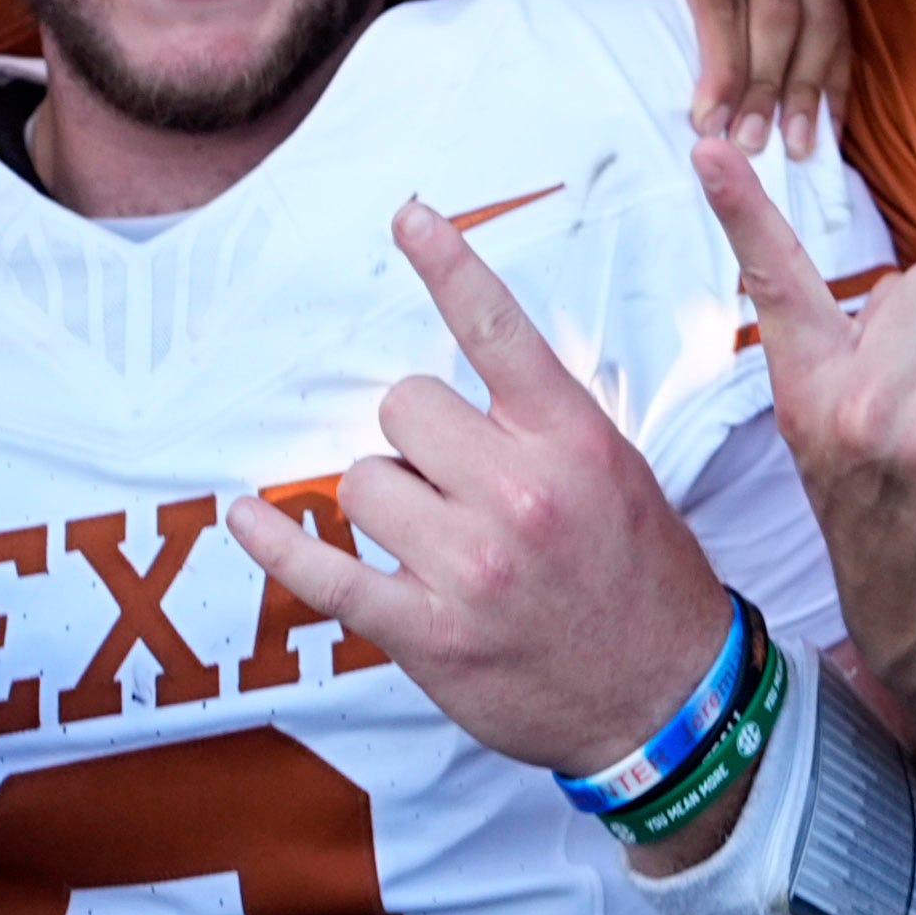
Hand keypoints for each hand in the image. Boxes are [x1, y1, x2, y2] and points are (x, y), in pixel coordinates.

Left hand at [219, 201, 737, 791]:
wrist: (669, 699)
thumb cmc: (639, 574)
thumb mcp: (615, 470)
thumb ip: (536, 421)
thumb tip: (441, 389)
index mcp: (571, 439)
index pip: (496, 330)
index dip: (449, 264)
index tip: (408, 216)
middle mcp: (519, 494)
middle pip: (402, 409)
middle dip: (417, 439)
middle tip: (459, 484)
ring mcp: (470, 568)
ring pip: (363, 483)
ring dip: (388, 503)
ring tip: (441, 542)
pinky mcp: (430, 634)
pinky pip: (325, 573)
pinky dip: (275, 545)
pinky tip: (246, 516)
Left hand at [591, 0, 857, 157]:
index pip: (721, 4)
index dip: (720, 68)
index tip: (709, 121)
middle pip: (777, 20)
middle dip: (766, 89)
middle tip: (749, 145)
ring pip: (820, 24)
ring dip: (809, 88)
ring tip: (795, 144)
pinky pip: (842, 24)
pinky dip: (837, 78)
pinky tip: (828, 124)